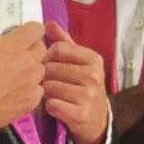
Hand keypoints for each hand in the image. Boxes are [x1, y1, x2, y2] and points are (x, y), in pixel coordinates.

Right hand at [0, 5, 46, 134]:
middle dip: (31, 46)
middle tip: (15, 50)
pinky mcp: (27, 105)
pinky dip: (30, 88)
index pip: (37, 29)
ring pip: (40, 70)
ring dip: (31, 67)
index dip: (28, 28)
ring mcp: (29, 86)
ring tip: (14, 70)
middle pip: (41, 49)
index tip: (18, 32)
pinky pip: (37, 91)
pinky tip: (15, 88)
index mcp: (14, 46)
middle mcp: (27, 64)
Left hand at [43, 21, 107, 143]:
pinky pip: (52, 104)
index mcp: (93, 59)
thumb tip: (48, 23)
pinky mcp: (82, 114)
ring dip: (46, 92)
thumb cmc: (83, 85)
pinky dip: (50, 106)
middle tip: (52, 83)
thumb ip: (63, 42)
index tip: (50, 64)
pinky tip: (57, 106)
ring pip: (49, 86)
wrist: (97, 119)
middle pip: (51, 68)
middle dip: (46, 76)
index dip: (48, 56)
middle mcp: (94, 75)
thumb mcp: (78, 62)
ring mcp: (89, 95)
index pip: (58, 49)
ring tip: (54, 94)